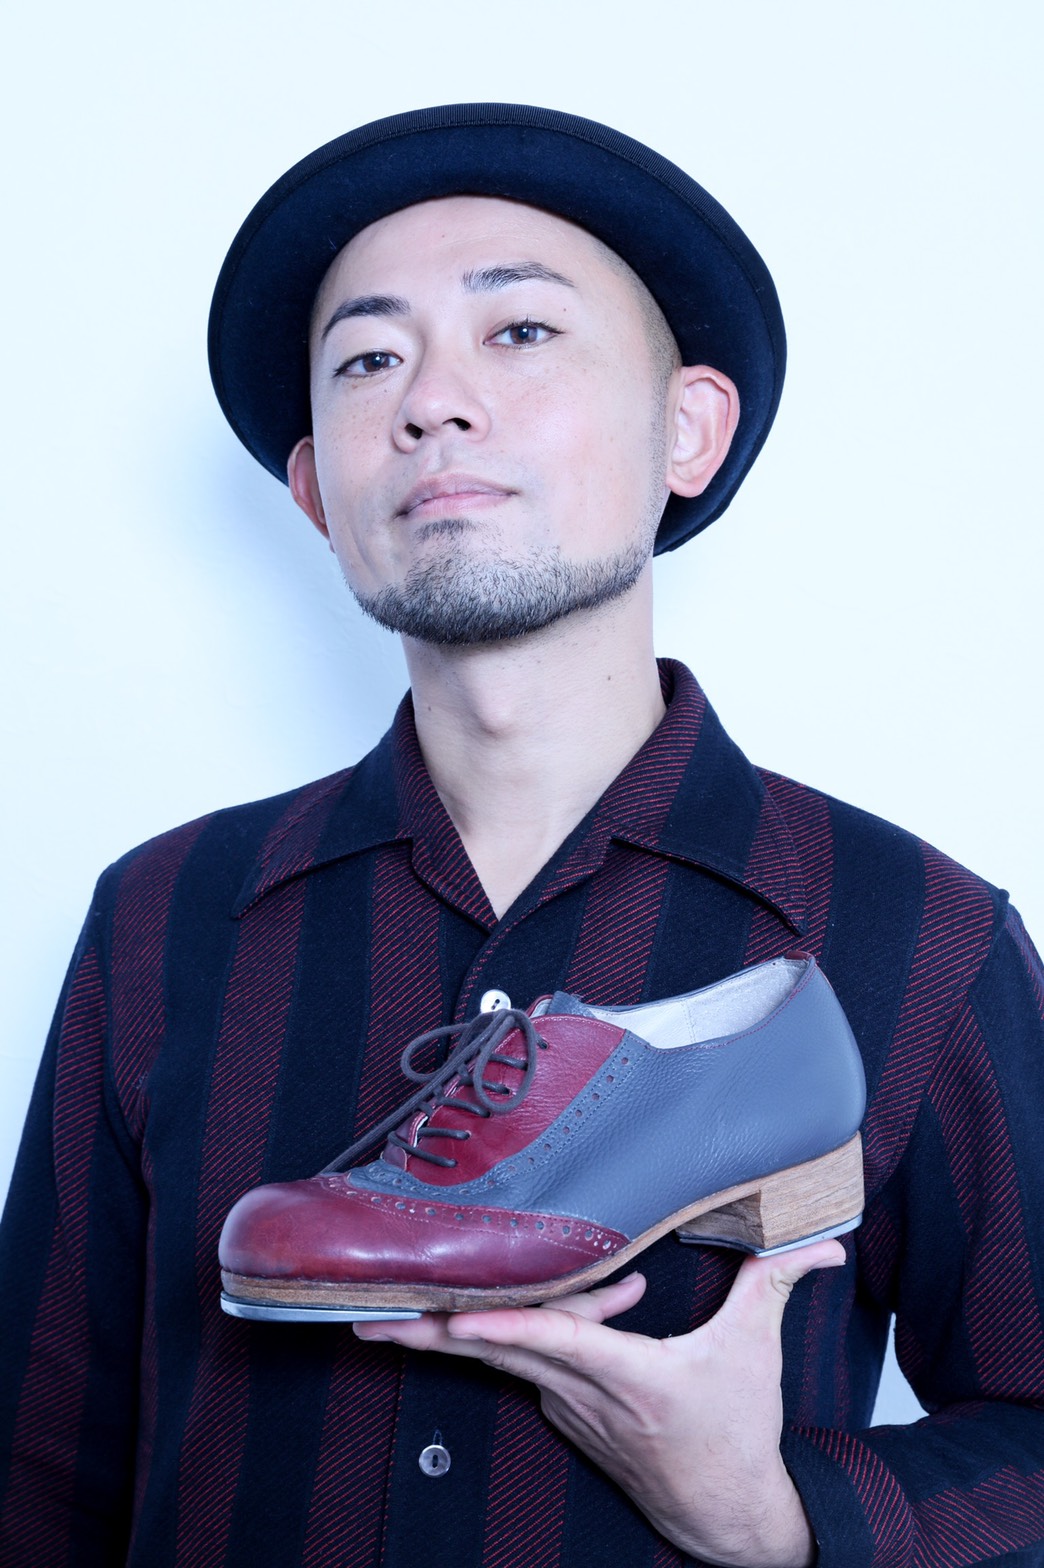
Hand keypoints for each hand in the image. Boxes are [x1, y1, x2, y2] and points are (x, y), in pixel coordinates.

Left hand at [355, 1238, 843, 1566]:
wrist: (725, 1514)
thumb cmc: (736, 1432)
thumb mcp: (755, 1353)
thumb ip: (775, 1284)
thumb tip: (822, 1241)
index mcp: (631, 1379)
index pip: (555, 1344)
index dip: (502, 1328)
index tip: (451, 1317)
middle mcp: (586, 1395)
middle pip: (498, 1353)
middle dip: (430, 1333)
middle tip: (367, 1316)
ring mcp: (570, 1408)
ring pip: (505, 1355)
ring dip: (458, 1328)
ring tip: (396, 1311)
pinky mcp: (567, 1412)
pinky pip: (533, 1361)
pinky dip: (531, 1328)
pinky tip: (594, 1297)